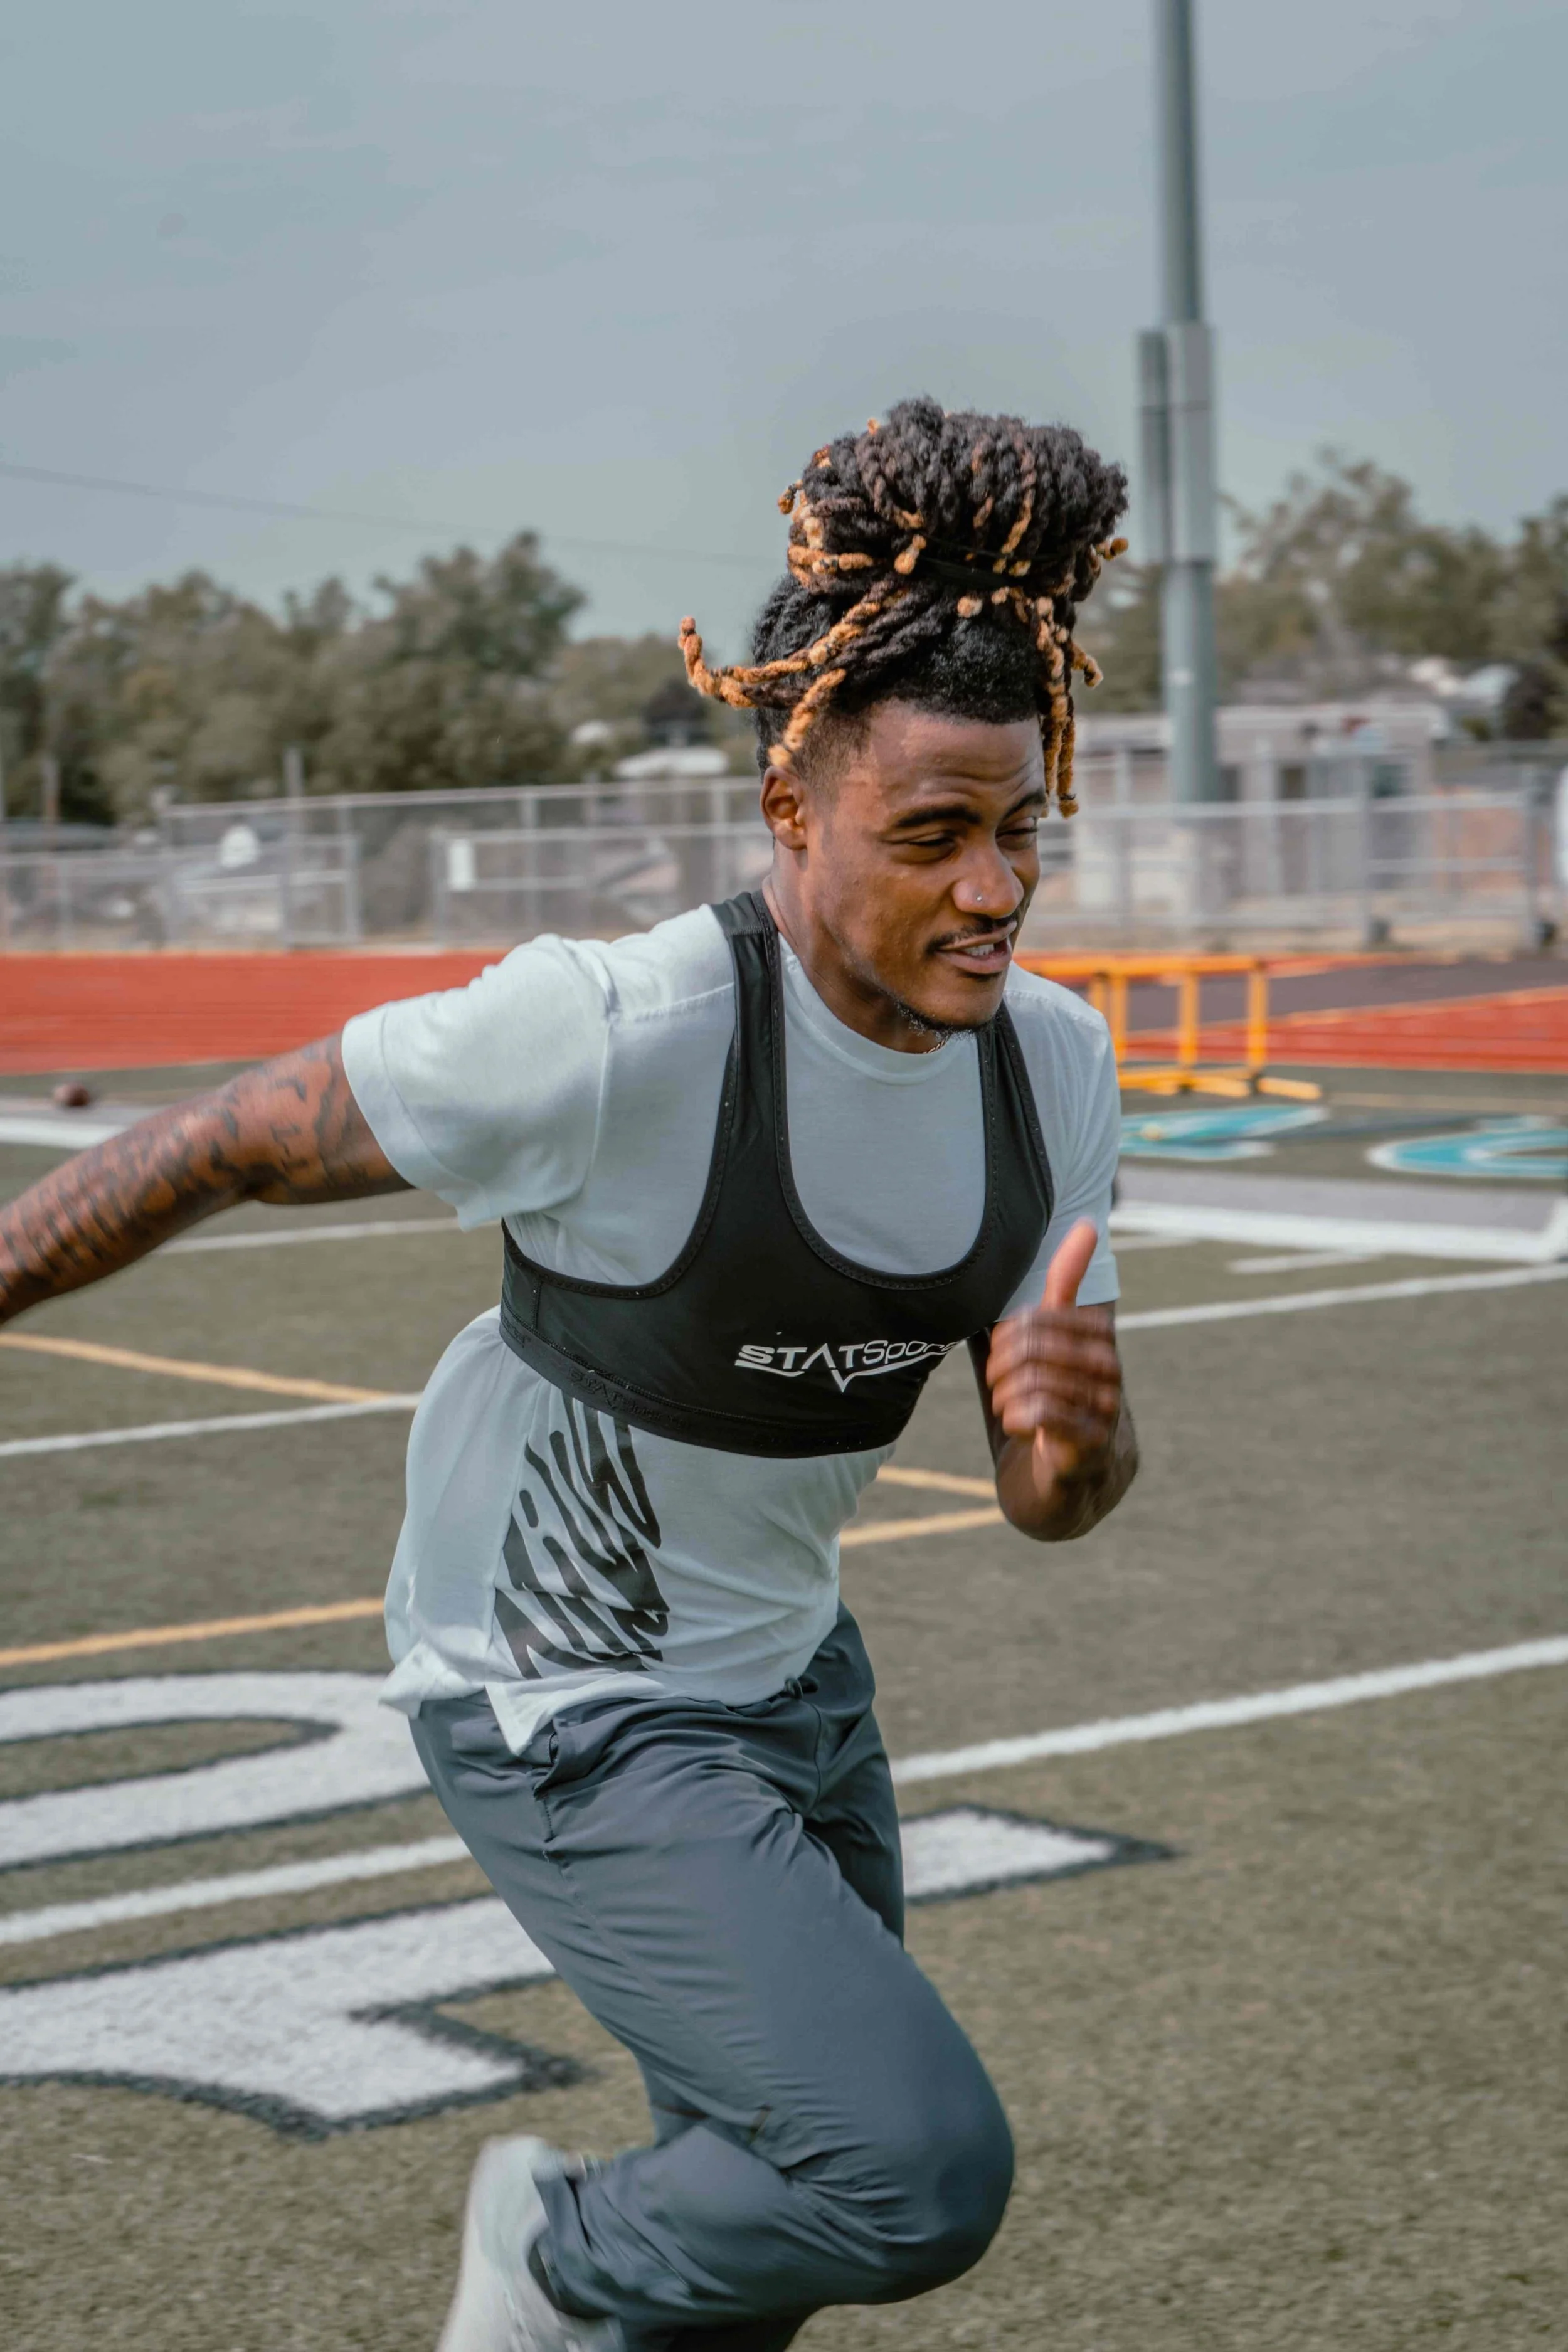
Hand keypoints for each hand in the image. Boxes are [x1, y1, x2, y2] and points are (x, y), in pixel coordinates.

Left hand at [984, 1220, 1122, 1490]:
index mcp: (1099, 1335)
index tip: (1004, 1351)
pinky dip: (1016, 1419)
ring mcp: (1104, 1407)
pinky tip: (1018, 1425)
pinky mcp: (1091, 1442)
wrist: (1077, 1462)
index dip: (1007, 1334)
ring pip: (1031, 1383)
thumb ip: (1067, 1281)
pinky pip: (1040, 1415)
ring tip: (1010, 1405)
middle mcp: (1108, 1368)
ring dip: (1006, 1397)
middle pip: (1030, 1348)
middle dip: (1000, 1367)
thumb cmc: (1062, 1387)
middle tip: (999, 1383)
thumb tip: (1088, 1223)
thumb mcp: (1060, 1332)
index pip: (1037, 1317)